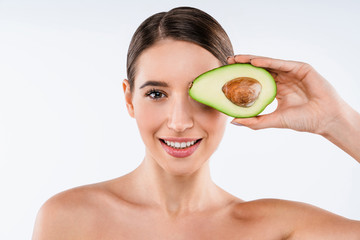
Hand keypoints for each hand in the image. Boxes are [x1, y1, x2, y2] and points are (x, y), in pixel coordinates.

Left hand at [228, 55, 344, 134]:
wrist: (325, 120)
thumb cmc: (303, 120)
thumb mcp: (274, 120)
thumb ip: (255, 121)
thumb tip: (233, 121)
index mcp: (277, 90)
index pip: (256, 80)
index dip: (243, 77)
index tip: (227, 76)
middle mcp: (283, 79)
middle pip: (260, 69)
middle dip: (243, 65)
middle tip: (228, 62)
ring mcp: (291, 73)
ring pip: (268, 64)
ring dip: (251, 60)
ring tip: (236, 59)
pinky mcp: (300, 68)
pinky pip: (280, 63)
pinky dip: (266, 61)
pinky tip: (253, 62)